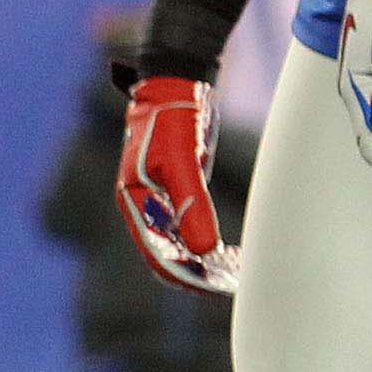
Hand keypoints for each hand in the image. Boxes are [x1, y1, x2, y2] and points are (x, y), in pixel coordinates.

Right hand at [112, 70, 235, 292]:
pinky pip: (188, 224)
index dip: (185, 274)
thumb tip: (204, 249)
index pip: (158, 253)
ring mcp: (159, 198)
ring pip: (179, 241)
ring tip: (235, 272)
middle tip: (232, 284)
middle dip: (197, 271)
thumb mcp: (183, 162)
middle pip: (168, 252)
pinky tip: (230, 251)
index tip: (214, 287)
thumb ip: (192, 204)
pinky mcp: (176, 188)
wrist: (176, 84)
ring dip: (203, 259)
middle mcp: (143, 206)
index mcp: (135, 203)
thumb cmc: (173, 120)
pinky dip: (206, 240)